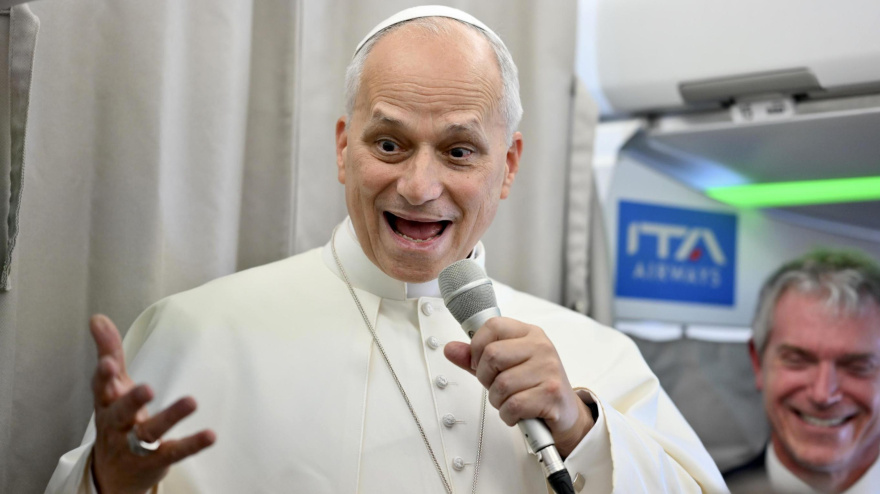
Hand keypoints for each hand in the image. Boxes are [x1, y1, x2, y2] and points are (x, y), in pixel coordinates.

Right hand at [89, 314, 215, 493]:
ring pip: (149, 432)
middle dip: (132, 400)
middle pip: (121, 413)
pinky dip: (192, 443)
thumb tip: (97, 318)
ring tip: (191, 401)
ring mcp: (135, 445)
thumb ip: (109, 351)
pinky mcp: (157, 459)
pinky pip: (175, 451)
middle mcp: (117, 424)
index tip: (107, 363)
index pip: (101, 388)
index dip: (103, 376)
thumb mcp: (111, 385)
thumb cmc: (115, 417)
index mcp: (106, 403)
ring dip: (170, 417)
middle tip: (147, 388)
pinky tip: (211, 434)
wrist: (113, 472)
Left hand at [444, 317, 593, 456]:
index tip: (480, 363)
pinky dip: (508, 415)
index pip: (492, 326)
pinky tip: (517, 413)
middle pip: (492, 355)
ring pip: (501, 384)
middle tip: (496, 387)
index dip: (477, 347)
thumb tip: (450, 349)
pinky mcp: (551, 393)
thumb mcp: (505, 367)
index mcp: (529, 333)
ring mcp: (549, 369)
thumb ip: (476, 358)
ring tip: (510, 401)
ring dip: (497, 400)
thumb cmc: (534, 386)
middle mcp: (541, 346)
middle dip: (486, 378)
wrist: (565, 413)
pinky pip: (513, 405)